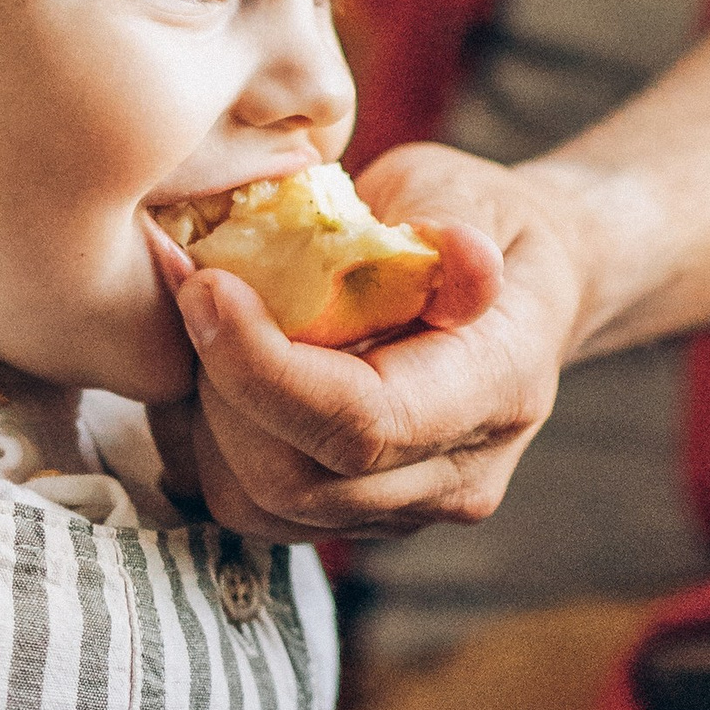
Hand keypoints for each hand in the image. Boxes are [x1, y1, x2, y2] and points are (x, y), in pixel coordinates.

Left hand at [146, 145, 588, 541]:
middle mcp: (455, 475)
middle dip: (221, 387)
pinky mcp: (352, 515)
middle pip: (297, 478)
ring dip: (206, 419)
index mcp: (497, 389)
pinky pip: (252, 504)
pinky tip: (214, 368)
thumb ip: (448, 222)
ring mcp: (403, 509)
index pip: (365, 421)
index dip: (266, 367)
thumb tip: (460, 249)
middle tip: (195, 290)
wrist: (513, 286)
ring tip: (204, 328)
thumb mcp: (466, 193)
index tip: (206, 287)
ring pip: (261, 504)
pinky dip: (210, 441)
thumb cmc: (480, 221)